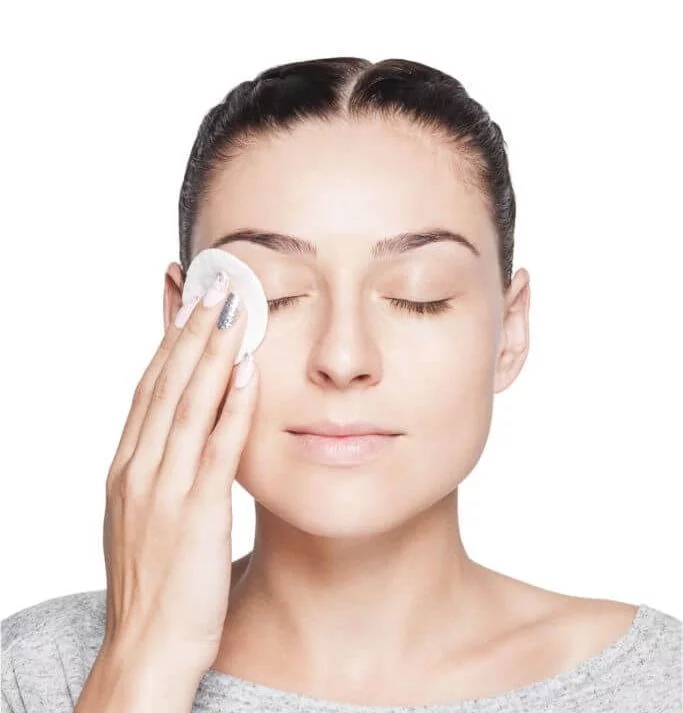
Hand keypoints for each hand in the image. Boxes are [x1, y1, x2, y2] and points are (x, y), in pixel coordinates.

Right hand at [101, 278, 257, 672]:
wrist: (145, 648)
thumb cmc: (153, 584)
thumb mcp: (146, 516)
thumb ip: (161, 472)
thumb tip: (181, 436)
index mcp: (127, 468)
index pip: (149, 388)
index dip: (167, 342)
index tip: (185, 304)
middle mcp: (139, 469)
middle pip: (165, 385)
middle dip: (188, 332)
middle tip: (211, 287)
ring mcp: (164, 489)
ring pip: (187, 405)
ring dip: (210, 354)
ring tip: (231, 310)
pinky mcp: (195, 513)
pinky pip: (215, 448)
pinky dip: (230, 406)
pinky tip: (246, 373)